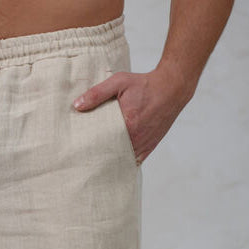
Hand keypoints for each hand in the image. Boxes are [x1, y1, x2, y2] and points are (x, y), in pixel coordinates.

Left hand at [72, 63, 193, 164]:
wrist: (171, 88)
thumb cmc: (145, 84)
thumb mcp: (119, 82)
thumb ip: (97, 94)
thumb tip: (77, 105)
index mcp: (127, 124)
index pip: (102, 143)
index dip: (90, 148)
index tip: (79, 151)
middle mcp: (135, 138)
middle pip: (111, 155)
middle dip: (98, 157)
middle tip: (83, 161)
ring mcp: (143, 144)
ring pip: (122, 161)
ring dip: (110, 162)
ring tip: (95, 165)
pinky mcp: (149, 147)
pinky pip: (134, 161)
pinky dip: (124, 163)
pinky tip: (113, 166)